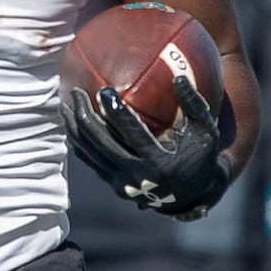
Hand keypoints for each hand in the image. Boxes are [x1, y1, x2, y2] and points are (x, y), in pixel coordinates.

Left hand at [61, 75, 231, 219]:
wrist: (192, 193)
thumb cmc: (199, 154)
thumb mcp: (205, 130)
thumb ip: (194, 104)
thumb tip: (178, 77)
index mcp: (160, 163)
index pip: (132, 134)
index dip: (116, 112)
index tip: (104, 91)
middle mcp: (138, 176)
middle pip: (101, 142)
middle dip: (84, 116)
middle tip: (76, 92)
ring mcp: (123, 183)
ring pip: (90, 152)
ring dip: (74, 127)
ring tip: (66, 104)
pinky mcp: (113, 185)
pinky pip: (89, 160)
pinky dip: (78, 142)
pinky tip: (70, 123)